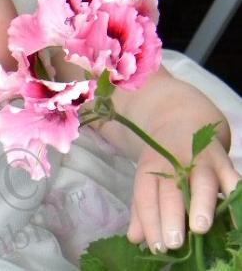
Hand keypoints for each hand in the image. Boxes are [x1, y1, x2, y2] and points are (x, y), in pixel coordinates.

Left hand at [126, 127, 239, 253]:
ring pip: (201, 182)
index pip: (146, 195)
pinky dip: (236, 194)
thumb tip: (136, 239)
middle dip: (171, 216)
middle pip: (171, 191)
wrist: (180, 120)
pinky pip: (233, 179)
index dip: (150, 221)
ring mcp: (200, 162)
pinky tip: (237, 217)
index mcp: (151, 168)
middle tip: (174, 243)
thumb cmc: (163, 159)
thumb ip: (142, 209)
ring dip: (201, 205)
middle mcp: (174, 164)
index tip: (157, 247)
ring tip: (201, 228)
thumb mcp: (147, 177)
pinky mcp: (223, 162)